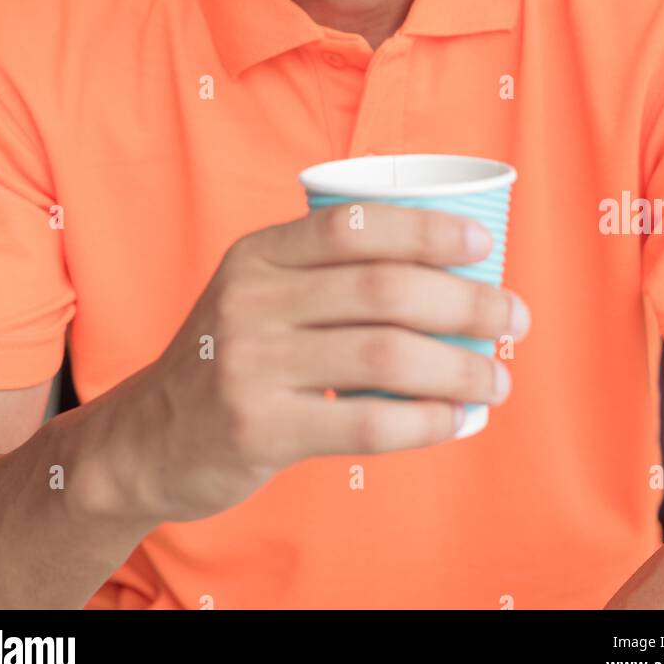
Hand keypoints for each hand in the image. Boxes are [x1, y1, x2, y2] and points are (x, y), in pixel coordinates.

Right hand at [129, 203, 530, 522]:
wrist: (150, 438)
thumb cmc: (233, 357)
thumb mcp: (257, 294)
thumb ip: (325, 275)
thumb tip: (450, 269)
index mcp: (258, 255)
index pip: (352, 225)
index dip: (426, 230)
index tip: (483, 245)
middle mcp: (250, 301)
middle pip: (382, 289)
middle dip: (466, 301)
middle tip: (513, 317)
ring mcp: (251, 366)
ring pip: (384, 354)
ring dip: (459, 366)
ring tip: (498, 376)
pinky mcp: (258, 429)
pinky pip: (363, 421)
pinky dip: (424, 421)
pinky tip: (456, 420)